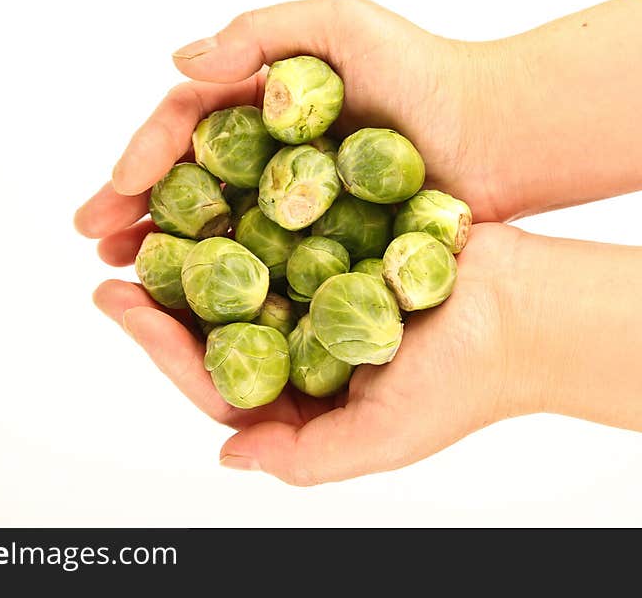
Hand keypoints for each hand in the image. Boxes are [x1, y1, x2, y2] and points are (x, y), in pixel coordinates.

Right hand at [74, 0, 512, 249]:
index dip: (142, 156)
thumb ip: (260, 31)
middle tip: (94, 243)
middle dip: (133, 210)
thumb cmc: (424, 71)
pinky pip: (265, 265)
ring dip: (166, 252)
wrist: (498, 135)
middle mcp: (269, 156)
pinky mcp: (323, 245)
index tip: (112, 192)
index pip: (185, 128)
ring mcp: (294, 204)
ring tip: (122, 277)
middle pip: (187, 184)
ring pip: (216, 229)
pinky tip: (193, 306)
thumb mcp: (340, 26)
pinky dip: (226, 285)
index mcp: (260, 105)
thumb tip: (178, 60)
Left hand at [91, 223, 535, 484]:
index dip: (161, 345)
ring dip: (193, 247)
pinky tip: (212, 186)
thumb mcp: (384, 436)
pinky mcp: (340, 245)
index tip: (119, 305)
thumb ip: (306, 456)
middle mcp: (302, 344)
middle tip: (111, 258)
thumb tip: (228, 453)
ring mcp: (318, 291)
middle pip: (217, 322)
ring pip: (241, 270)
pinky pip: (282, 225)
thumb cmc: (466, 383)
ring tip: (145, 216)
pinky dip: (247, 208)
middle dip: (161, 294)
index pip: (216, 377)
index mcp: (303, 396)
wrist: (530, 311)